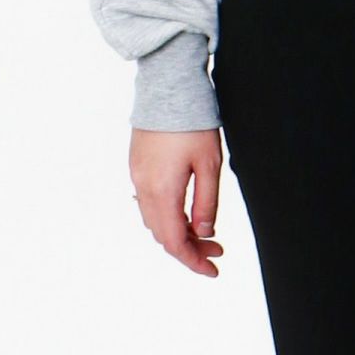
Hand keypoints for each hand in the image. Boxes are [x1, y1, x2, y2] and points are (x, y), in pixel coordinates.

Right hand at [129, 127, 224, 276]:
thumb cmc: (193, 122)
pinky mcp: (137, 163)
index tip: (214, 269)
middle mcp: (144, 188)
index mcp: (162, 191)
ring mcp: (137, 175)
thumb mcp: (210, 163)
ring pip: (154, 220)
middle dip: (189, 247)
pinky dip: (166, 214)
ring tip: (204, 230)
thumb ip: (207, 202)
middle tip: (217, 248)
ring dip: (177, 230)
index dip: (194, 260)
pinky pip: (147, 202)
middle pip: (163, 234)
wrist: (168, 85)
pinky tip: (184, 209)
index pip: (175, 241)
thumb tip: (205, 232)